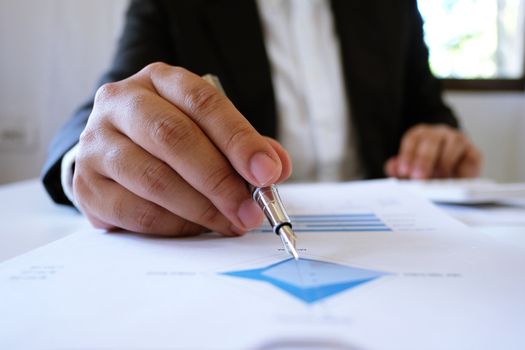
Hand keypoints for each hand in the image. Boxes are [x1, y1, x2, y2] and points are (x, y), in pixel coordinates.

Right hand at [73, 63, 291, 235]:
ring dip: (200, 209)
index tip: (267, 172)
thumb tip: (276, 167)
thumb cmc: (170, 140)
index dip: (238, 139)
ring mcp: (96, 143)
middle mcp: (121, 102)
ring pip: (153, 178)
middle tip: (250, 210)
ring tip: (230, 223)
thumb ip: (243, 146)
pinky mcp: (86, 184)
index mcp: (159, 80)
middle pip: (172, 137)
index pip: (202, 102)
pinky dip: (174, 225)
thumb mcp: (208, 129)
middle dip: (219, 180)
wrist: (115, 152)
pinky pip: (135, 212)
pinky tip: (196, 228)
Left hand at [384, 124, 481, 178]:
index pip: (412, 139)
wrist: (455, 175)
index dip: (407, 155)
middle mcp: (440, 133)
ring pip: (452, 145)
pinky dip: (460, 171)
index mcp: (421, 134)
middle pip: (431, 140)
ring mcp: (458, 140)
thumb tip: (393, 167)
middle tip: (418, 177)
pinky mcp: (474, 153)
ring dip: (443, 164)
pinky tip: (453, 180)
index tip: (404, 171)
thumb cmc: (428, 170)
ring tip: (436, 181)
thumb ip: (399, 168)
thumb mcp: (410, 170)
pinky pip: (468, 159)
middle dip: (424, 160)